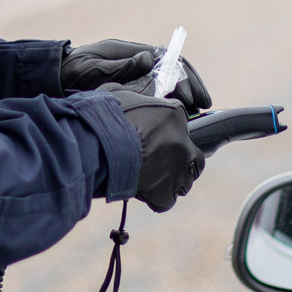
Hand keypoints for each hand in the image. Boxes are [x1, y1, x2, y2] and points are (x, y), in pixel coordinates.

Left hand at [62, 39, 213, 111]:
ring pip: (167, 85)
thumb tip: (148, 59)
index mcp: (130, 52)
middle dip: (191, 87)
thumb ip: (119, 66)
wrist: (51, 82)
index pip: (169, 59)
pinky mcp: (130, 93)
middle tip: (204, 107)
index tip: (192, 96)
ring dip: (183, 99)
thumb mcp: (91, 68)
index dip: (184, 75)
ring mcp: (134, 78)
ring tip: (195, 116)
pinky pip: (155, 98)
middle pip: (173, 71)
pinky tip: (175, 122)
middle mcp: (136, 63)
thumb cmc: (68, 73)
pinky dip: (168, 108)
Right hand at [103, 87, 204, 212]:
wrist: (95, 147)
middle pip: (195, 156)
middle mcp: (182, 142)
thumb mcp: (118, 95)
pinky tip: (143, 193)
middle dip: (183, 160)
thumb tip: (134, 90)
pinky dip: (156, 199)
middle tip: (162, 162)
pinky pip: (166, 201)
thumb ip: (134, 94)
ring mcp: (176, 170)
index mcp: (173, 114)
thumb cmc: (102, 118)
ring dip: (171, 181)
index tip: (155, 138)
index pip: (181, 123)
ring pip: (185, 181)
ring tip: (151, 179)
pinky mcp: (165, 192)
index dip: (168, 132)